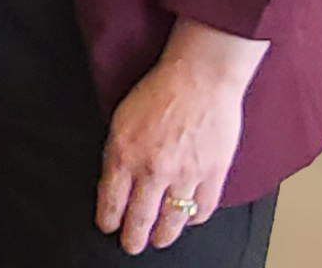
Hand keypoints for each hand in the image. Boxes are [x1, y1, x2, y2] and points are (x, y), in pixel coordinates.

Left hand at [97, 20, 262, 253]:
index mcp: (124, 155)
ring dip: (164, 235)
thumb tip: (113, 181)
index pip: (111, 202)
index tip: (108, 227)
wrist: (199, 77)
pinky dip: (194, 218)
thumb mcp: (121, 120)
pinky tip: (189, 219)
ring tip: (160, 240)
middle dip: (134, 238)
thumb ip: (117, 153)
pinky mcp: (213, 173)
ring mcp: (185, 174)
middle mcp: (153, 170)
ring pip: (172, 220)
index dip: (109, 220)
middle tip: (132, 245)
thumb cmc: (160, 91)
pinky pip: (203, 208)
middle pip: (140, 220)